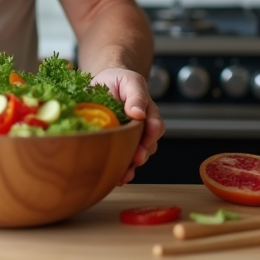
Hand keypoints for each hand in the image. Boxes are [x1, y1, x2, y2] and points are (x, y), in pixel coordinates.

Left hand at [91, 67, 164, 184]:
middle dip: (143, 154)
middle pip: (149, 145)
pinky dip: (120, 171)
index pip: (156, 126)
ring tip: (124, 175)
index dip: (153, 134)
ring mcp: (130, 139)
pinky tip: (114, 178)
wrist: (102, 84)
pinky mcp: (116, 145)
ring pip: (136, 156)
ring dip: (132, 167)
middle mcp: (142, 129)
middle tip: (136, 159)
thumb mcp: (129, 80)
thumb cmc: (119, 80)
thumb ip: (136, 95)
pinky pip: (122, 161)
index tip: (147, 139)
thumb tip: (139, 113)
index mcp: (148, 112)